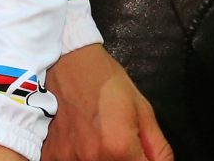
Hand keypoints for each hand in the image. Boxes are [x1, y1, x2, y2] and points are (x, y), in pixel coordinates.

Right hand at [44, 45, 172, 160]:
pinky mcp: (54, 154)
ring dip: (102, 158)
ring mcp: (70, 157)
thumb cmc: (105, 81)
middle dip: (125, 159)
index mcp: (119, 148)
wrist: (69, 62)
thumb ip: (159, 149)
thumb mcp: (144, 111)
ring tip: (97, 138)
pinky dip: (80, 157)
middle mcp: (94, 158)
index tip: (139, 153)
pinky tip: (82, 142)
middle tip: (117, 140)